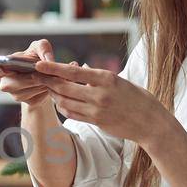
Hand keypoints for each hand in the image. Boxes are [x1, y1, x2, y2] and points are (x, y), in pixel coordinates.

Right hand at [0, 39, 72, 107]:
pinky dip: (44, 90)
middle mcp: (7, 83)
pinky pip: (36, 98)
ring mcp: (17, 95)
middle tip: (39, 71)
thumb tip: (47, 60)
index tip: (4, 70)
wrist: (48, 75)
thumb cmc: (38, 58)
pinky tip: (47, 84)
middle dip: (27, 78)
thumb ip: (43, 48)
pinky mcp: (29, 102)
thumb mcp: (40, 47)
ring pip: (26, 92)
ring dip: (38, 83)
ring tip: (45, 76)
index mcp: (4, 67)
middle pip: (11, 85)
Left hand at [33, 59, 174, 149]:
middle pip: (64, 87)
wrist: (150, 122)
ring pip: (65, 102)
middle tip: (35, 76)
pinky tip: (60, 102)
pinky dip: (63, 107)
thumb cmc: (136, 97)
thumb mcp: (119, 80)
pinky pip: (72, 114)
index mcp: (106, 79)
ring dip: (54, 94)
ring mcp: (97, 110)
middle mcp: (100, 94)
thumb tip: (80, 68)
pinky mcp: (96, 122)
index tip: (38, 64)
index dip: (52, 68)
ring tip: (48, 88)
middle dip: (47, 81)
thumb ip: (97, 75)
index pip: (73, 72)